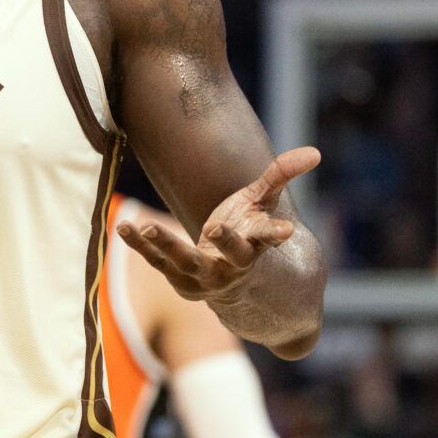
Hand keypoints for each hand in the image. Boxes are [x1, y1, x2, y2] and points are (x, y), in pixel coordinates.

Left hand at [116, 147, 319, 302]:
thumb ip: (281, 176)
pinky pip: (158, 262)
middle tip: (215, 229)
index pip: (269, 237)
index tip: (286, 231)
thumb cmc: (249, 233)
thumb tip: (314, 152)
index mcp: (258, 244)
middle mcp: (235, 265)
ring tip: (148, 226)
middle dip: (227, 243)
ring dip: (167, 244)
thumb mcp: (264, 203)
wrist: (235, 285)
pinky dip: (141, 246)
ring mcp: (207, 276)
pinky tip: (123, 227)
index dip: (275, 233)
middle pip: (233, 255)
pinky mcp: (181, 280)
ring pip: (188, 261)